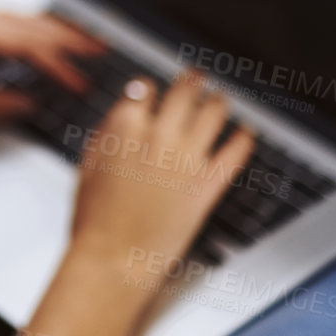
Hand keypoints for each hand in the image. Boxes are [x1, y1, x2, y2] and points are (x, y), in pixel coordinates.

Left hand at [0, 5, 102, 127]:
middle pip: (25, 22)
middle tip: (100, 49)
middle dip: (65, 35)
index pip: (26, 44)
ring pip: (10, 17)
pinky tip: (27, 41)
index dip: (59, 63)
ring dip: (45, 28)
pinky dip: (20, 28)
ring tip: (74, 43)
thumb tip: (28, 105)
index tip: (83, 83)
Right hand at [67, 70, 254, 285]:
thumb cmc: (93, 219)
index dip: (147, 89)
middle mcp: (159, 135)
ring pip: (214, 113)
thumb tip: (121, 113)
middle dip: (192, 80)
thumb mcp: (87, 165)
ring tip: (221, 99)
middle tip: (198, 76)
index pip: (143, 89)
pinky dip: (244, 139)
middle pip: (183, 92)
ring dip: (219, 101)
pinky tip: (247, 133)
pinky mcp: (208, 184)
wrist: (113, 259)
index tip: (151, 92)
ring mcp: (187, 158)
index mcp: (124, 126)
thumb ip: (106, 133)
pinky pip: (234, 153)